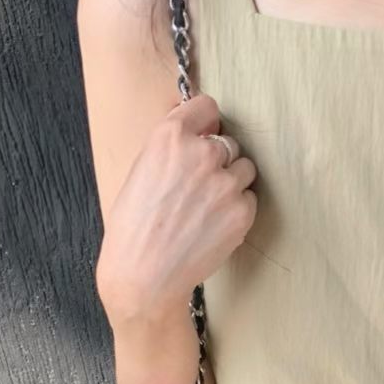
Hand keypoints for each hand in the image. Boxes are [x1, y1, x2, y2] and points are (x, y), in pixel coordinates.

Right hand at [96, 91, 257, 325]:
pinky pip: (250, 199)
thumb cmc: (134, 228)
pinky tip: (215, 225)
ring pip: (244, 169)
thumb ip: (170, 148)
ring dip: (232, 183)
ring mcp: (225, 183)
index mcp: (169, 137)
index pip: (207, 107)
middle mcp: (201, 153)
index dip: (206, 124)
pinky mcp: (241, 212)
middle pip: (228, 143)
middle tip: (200, 187)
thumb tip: (197, 132)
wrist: (144, 276)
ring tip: (208, 208)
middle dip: (218, 161)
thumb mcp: (141, 171)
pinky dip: (238, 210)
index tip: (204, 136)